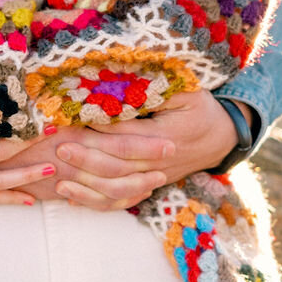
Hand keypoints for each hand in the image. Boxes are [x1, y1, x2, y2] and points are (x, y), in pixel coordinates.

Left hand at [49, 89, 247, 211]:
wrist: (222, 138)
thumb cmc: (201, 109)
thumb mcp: (186, 91)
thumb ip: (156, 88)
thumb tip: (123, 79)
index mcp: (165, 136)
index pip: (125, 136)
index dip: (97, 131)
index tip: (73, 123)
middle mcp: (158, 162)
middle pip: (117, 165)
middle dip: (86, 159)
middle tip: (59, 149)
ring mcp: (154, 178)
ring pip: (116, 187)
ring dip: (86, 185)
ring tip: (58, 179)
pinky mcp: (149, 185)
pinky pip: (121, 199)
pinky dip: (95, 201)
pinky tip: (71, 197)